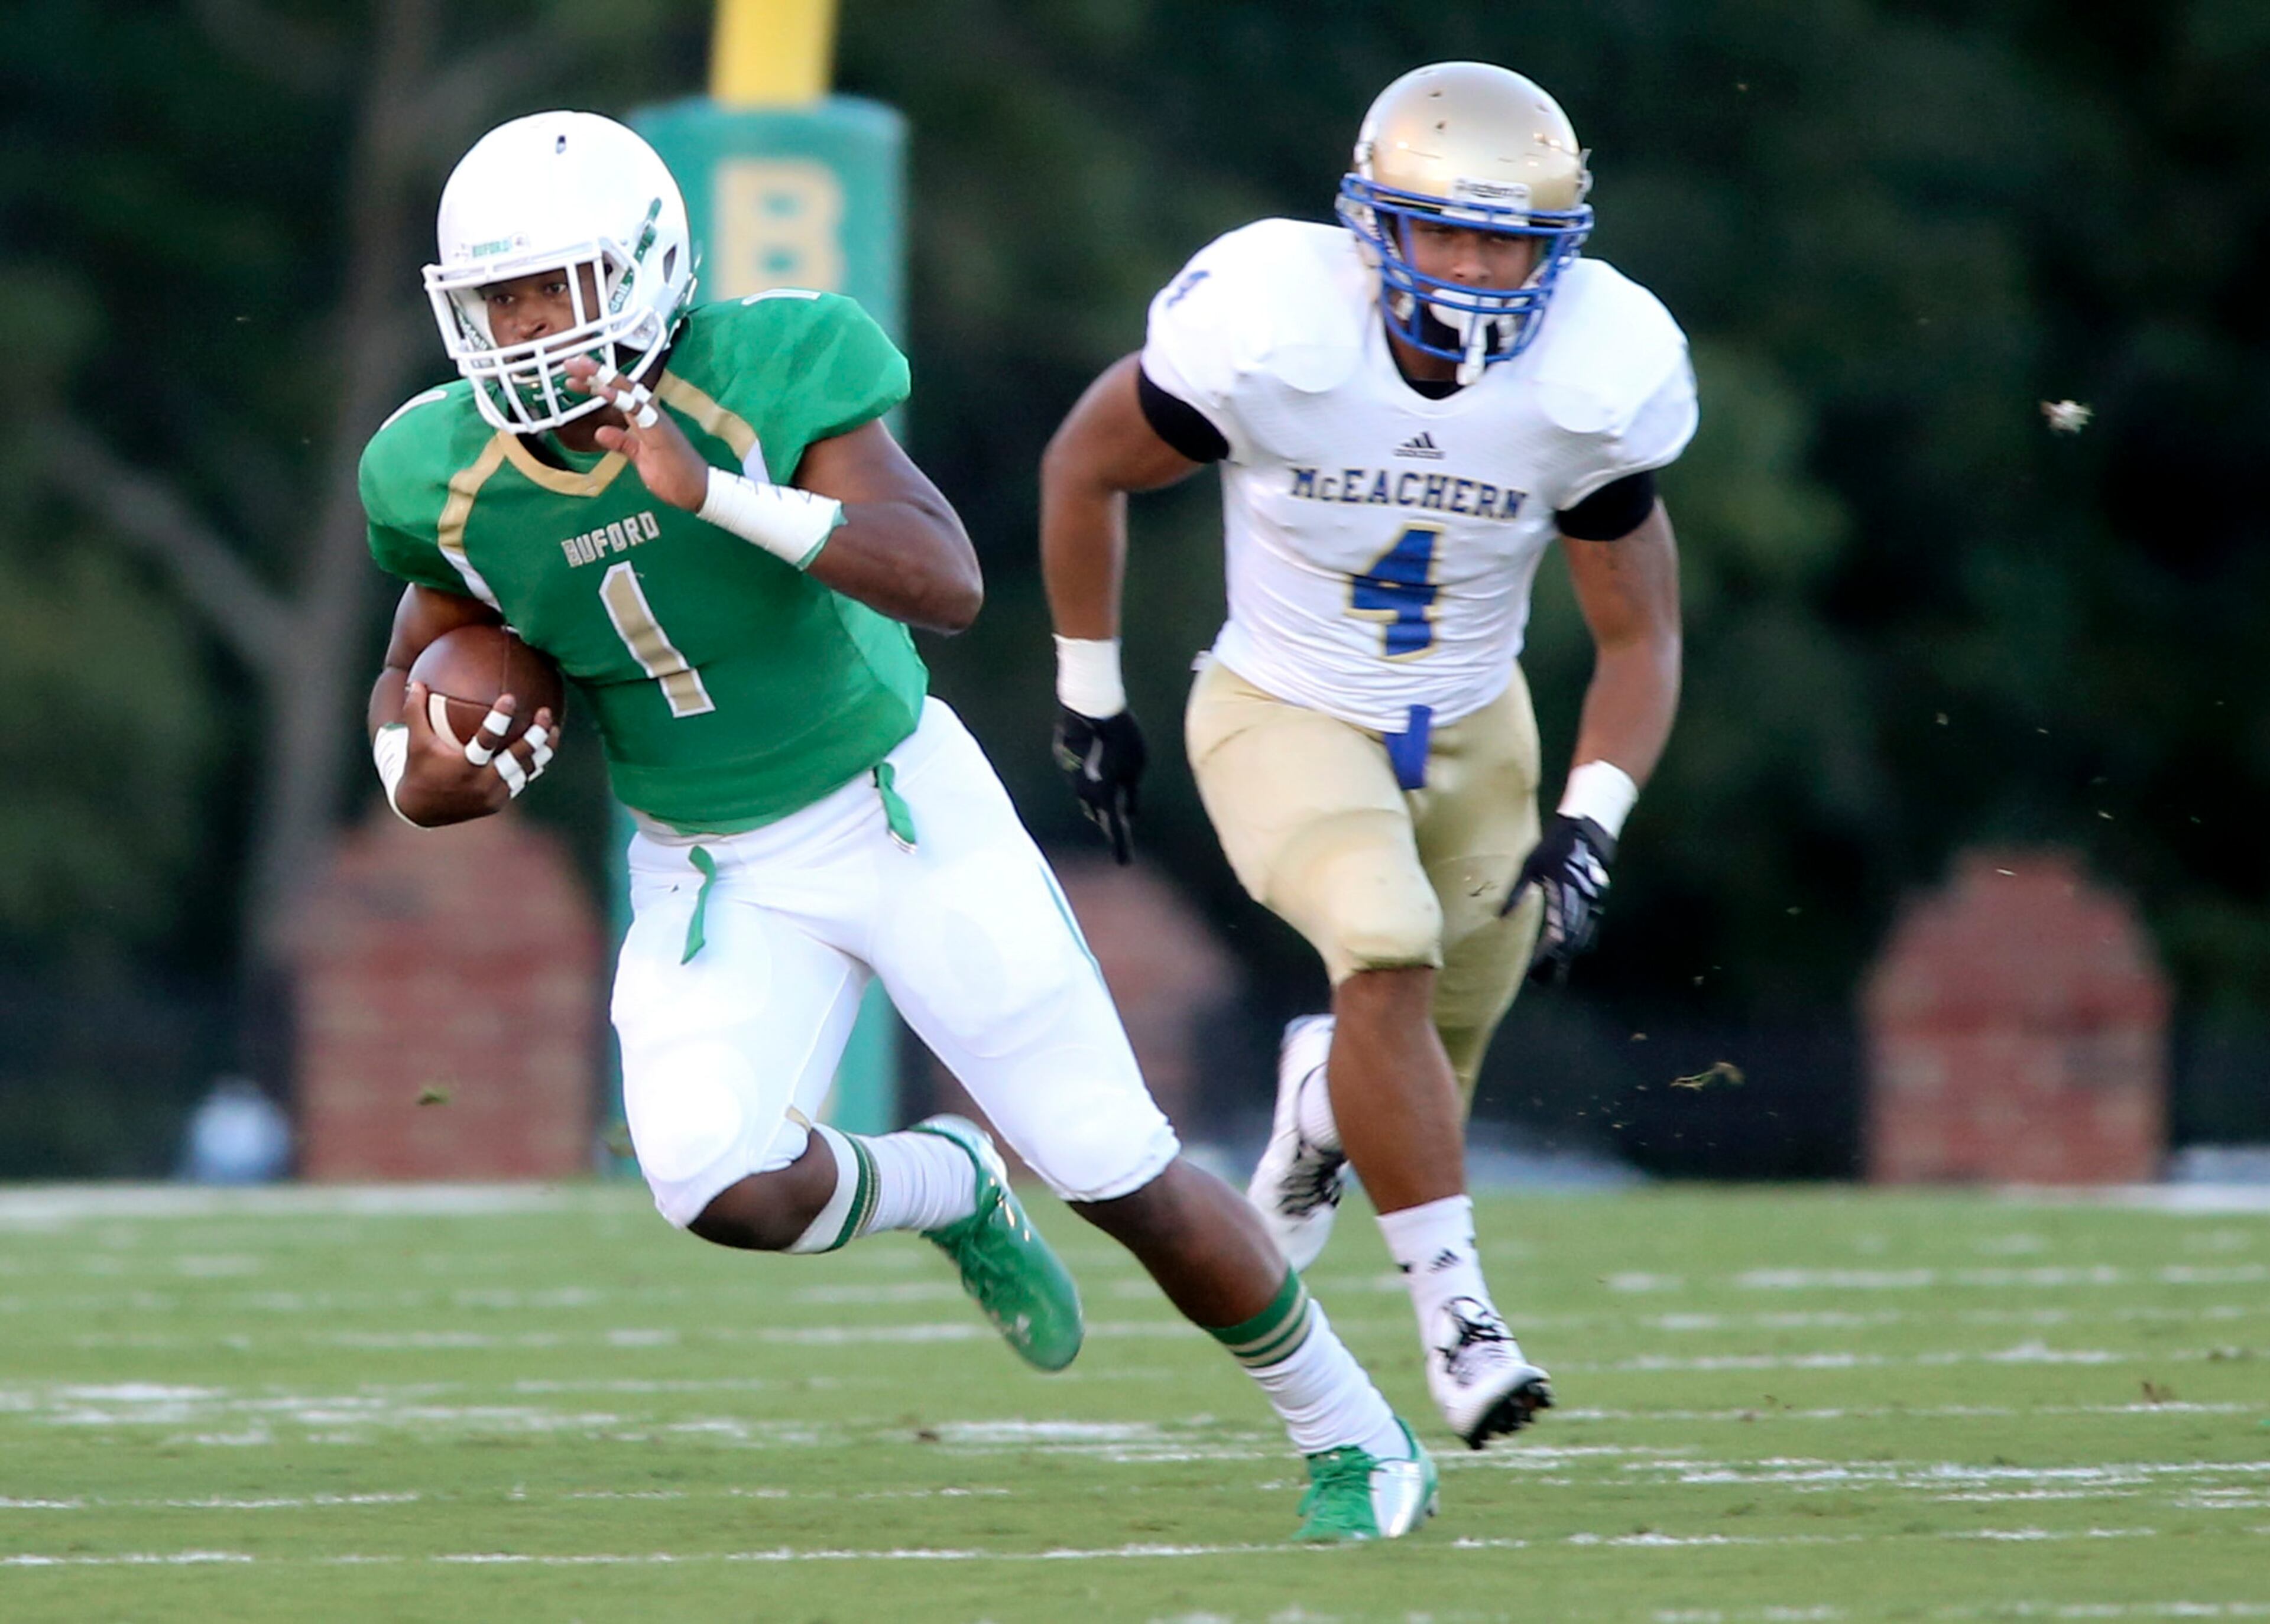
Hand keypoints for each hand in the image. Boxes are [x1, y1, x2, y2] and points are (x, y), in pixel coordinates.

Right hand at [392, 681, 557, 825]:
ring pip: (526, 771)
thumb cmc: (419, 769)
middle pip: (518, 758)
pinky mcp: (499, 802)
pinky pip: (521, 780)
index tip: (511, 698)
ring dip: (543, 751)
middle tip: (545, 712)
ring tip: (554, 729)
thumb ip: (416, 712)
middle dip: (536, 735)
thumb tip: (416, 682)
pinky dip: (532, 765)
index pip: (487, 741)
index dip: (500, 720)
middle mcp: (483, 784)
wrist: (421, 811)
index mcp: (464, 767)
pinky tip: (542, 748)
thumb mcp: (416, 741)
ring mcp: (494, 795)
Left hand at [563, 355, 708, 509]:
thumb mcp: (639, 458)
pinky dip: (621, 397)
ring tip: (583, 367)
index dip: (596, 384)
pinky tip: (604, 389)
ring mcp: (656, 419)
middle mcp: (651, 414)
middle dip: (596, 373)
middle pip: (621, 386)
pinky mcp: (660, 429)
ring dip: (605, 377)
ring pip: (628, 390)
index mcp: (645, 419)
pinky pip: (638, 409)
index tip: (574, 377)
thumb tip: (600, 432)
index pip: (619, 395)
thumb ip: (622, 442)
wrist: (698, 490)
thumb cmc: (674, 475)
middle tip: (571, 361)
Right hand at [1053, 706, 1146, 864]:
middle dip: (1109, 820)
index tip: (1124, 863)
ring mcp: (1071, 777)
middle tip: (1120, 829)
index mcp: (1105, 797)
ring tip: (1111, 789)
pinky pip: (1079, 775)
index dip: (1121, 847)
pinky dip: (1089, 774)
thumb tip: (1129, 810)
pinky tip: (1097, 759)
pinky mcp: (1064, 761)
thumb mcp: (1137, 765)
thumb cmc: (1121, 736)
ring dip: (1098, 796)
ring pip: (1086, 795)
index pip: (1116, 829)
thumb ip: (1132, 791)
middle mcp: (1084, 793)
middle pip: (1099, 813)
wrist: (1090, 708)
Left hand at [1507, 814, 1615, 983]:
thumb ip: (1518, 892)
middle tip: (1541, 981)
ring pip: (1581, 940)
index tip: (1532, 972)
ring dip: (1567, 957)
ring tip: (1552, 970)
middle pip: (1570, 946)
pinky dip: (1576, 942)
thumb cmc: (1557, 846)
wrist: (1588, 832)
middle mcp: (1581, 907)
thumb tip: (1500, 916)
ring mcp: (1591, 906)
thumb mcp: (1531, 867)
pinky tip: (1566, 950)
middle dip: (1556, 964)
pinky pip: (1587, 929)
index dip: (1544, 958)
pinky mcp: (1595, 902)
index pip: (1555, 939)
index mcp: (1564, 900)